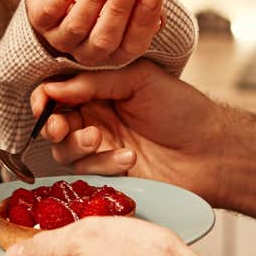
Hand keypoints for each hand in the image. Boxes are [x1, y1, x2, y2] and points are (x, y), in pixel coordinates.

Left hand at [27, 0, 163, 66]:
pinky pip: (51, 11)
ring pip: (78, 26)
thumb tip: (159, 17)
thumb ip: (144, 5)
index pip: (133, 45)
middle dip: (119, 8)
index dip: (143, 21)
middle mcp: (88, 52)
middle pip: (104, 39)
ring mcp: (61, 38)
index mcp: (115, 52)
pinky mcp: (40, 20)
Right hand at [31, 61, 227, 203]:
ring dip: (77, 146)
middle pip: (55, 125)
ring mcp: (102, 150)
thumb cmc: (183, 109)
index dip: (45, 98)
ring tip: (100, 139)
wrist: (212, 150)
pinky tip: (129, 157)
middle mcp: (97, 119)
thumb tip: (52, 88)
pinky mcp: (110, 176)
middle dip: (53, 127)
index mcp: (101, 91)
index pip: (59, 93)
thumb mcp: (138, 79)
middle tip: (61, 128)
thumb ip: (93, 82)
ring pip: (66, 152)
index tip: (43, 104)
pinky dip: (103, 165)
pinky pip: (88, 174)